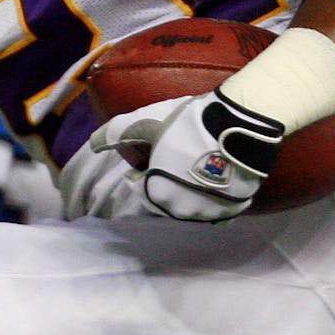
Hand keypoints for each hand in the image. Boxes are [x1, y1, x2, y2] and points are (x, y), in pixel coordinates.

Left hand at [89, 90, 283, 221]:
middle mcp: (184, 211)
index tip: (152, 157)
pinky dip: (214, 199)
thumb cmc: (188, 123)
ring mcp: (213, 212)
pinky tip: (216, 179)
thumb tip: (92, 144)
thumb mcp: (146, 122)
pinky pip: (219, 209)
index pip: (143, 191)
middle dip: (166, 184)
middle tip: (173, 160)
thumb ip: (114, 133)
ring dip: (189, 193)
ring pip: (193, 208)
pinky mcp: (237, 208)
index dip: (144, 172)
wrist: (242, 123)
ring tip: (194, 167)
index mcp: (158, 194)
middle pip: (167, 201)